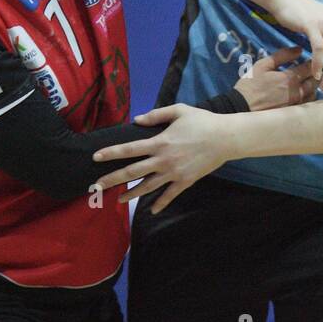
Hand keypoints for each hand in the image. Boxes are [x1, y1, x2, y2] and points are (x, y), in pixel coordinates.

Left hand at [92, 104, 230, 213]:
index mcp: (160, 142)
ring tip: (119, 199)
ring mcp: (174, 173)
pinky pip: (170, 195)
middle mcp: (163, 160)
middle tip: (96, 186)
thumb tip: (137, 120)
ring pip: (148, 186)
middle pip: (133, 172)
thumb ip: (157, 115)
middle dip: (112, 179)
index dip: (111, 153)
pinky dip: (160, 203)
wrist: (226, 138)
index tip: (96, 157)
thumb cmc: (202, 122)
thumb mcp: (179, 111)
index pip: (129, 149)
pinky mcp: (185, 181)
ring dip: (132, 194)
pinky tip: (152, 210)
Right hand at [234, 46, 317, 110]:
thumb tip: (299, 49)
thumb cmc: (251, 84)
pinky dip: (308, 97)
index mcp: (289, 78)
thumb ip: (282, 56)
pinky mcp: (292, 113)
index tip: (309, 59)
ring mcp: (296, 105)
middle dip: (316, 74)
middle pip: (316, 81)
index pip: (310, 67)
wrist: (242, 107)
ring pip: (313, 93)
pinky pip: (307, 104)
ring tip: (307, 81)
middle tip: (311, 69)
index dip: (313, 61)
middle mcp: (297, 92)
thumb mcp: (263, 65)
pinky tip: (302, 93)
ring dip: (313, 86)